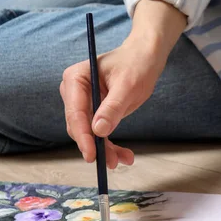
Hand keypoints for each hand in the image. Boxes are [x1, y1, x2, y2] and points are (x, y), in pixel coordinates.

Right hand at [60, 0, 186, 167]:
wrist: (146, 58)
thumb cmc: (137, 64)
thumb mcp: (128, 86)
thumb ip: (113, 107)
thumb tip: (98, 131)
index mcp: (76, 78)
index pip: (75, 112)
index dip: (83, 135)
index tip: (91, 154)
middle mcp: (74, 91)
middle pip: (79, 126)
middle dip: (95, 145)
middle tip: (111, 162)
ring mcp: (83, 102)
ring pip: (88, 134)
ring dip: (104, 149)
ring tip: (122, 160)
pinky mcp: (94, 111)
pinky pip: (98, 133)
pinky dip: (110, 145)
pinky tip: (124, 155)